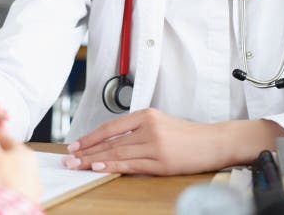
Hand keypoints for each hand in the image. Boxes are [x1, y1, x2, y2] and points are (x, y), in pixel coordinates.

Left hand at [62, 108, 230, 175]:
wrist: (214, 142)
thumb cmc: (186, 135)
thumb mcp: (159, 122)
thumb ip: (136, 130)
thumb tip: (109, 142)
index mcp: (146, 115)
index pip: (110, 127)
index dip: (91, 137)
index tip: (75, 144)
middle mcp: (148, 128)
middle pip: (110, 141)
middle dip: (87, 151)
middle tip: (69, 158)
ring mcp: (155, 145)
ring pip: (118, 153)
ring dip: (94, 160)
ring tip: (78, 165)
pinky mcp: (162, 162)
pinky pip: (132, 165)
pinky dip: (113, 167)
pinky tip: (99, 168)